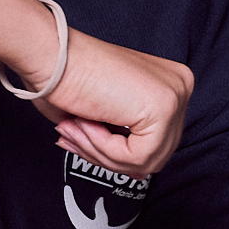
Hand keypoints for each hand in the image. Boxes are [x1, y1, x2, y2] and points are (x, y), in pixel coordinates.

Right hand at [34, 29, 192, 180]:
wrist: (49, 55)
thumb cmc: (64, 77)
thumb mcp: (103, 117)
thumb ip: (125, 142)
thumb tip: (138, 173)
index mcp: (168, 84)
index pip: (156, 142)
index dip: (113, 151)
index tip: (79, 139)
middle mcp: (179, 87)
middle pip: (155, 154)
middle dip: (107, 155)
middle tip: (71, 138)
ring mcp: (175, 95)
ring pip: (147, 160)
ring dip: (102, 152)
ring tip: (74, 129)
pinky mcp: (163, 107)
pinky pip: (137, 156)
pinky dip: (104, 148)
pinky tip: (85, 123)